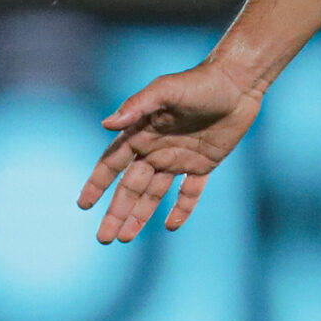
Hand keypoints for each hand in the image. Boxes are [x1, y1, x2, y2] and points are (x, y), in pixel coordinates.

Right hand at [77, 57, 265, 242]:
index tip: (83, 205)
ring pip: (154, 194)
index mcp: (141, 134)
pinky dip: (181, 208)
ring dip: (140, 215)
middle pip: (130, 187)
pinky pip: (190, 191)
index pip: (112, 164)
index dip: (97, 184)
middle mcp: (156, 149)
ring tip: (125, 238)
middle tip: (104, 238)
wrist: (237, 83)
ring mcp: (180, 159)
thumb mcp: (165, 90)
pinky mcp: (204, 164)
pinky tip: (170, 225)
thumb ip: (136, 106)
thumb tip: (106, 125)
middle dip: (116, 212)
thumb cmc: (198, 82)